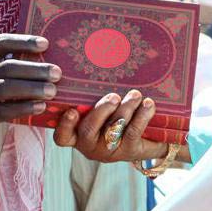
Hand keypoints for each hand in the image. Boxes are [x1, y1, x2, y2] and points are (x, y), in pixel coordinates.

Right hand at [0, 34, 60, 144]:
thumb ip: (4, 63)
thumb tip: (44, 58)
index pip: (1, 43)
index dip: (24, 41)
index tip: (45, 44)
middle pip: (7, 67)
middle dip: (35, 69)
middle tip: (57, 72)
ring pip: (5, 88)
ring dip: (31, 88)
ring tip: (53, 90)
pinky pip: (2, 111)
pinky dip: (23, 108)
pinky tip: (40, 107)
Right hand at [53, 90, 167, 162]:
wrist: (141, 143)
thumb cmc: (112, 119)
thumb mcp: (98, 110)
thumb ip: (89, 95)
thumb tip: (91, 60)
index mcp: (77, 135)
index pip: (63, 136)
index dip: (65, 126)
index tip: (71, 111)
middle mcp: (90, 145)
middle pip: (89, 130)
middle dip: (102, 111)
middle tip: (114, 96)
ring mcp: (110, 149)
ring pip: (114, 130)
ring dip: (126, 110)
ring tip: (135, 95)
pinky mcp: (129, 150)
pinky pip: (134, 133)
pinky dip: (141, 117)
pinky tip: (148, 105)